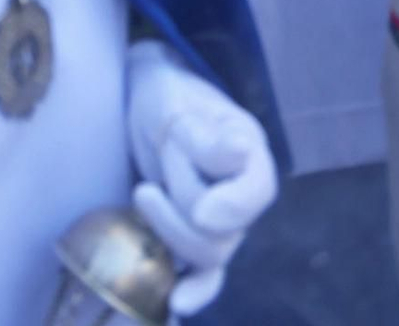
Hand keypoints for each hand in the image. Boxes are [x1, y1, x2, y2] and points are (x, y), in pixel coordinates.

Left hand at [126, 39, 276, 317]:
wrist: (147, 99)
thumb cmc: (166, 95)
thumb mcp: (177, 106)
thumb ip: (204, 139)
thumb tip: (241, 153)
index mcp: (249, 153)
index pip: (256, 193)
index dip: (231, 208)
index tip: (203, 210)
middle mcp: (243, 191)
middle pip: (223, 232)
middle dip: (179, 213)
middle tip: (145, 188)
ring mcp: (224, 219)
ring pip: (208, 254)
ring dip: (168, 232)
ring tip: (142, 196)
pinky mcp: (198, 235)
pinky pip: (206, 273)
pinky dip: (195, 289)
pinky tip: (177, 304)